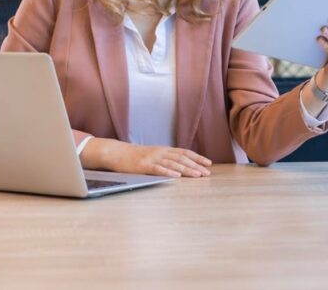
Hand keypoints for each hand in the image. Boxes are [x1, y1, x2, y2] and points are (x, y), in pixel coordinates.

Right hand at [93, 139, 211, 177]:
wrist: (118, 153)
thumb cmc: (137, 156)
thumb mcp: (155, 154)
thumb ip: (167, 157)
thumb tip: (182, 164)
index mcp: (165, 150)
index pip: (185, 152)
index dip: (198, 157)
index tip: (209, 163)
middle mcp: (161, 152)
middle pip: (182, 158)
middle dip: (196, 165)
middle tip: (207, 173)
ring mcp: (153, 159)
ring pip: (173, 164)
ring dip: (187, 170)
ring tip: (197, 175)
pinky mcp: (144, 166)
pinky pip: (158, 169)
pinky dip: (168, 172)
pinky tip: (176, 177)